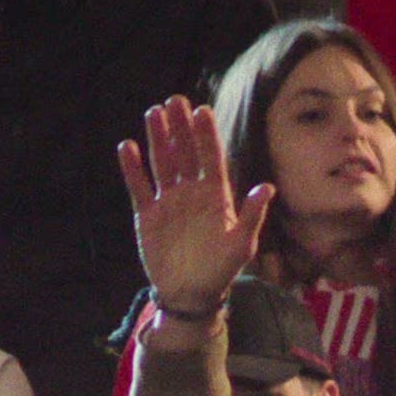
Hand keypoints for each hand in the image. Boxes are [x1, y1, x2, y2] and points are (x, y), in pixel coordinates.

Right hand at [115, 95, 273, 315]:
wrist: (190, 294)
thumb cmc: (221, 269)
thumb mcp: (242, 244)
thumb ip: (252, 215)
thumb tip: (268, 187)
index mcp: (216, 195)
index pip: (211, 158)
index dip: (207, 136)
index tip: (202, 111)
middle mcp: (192, 192)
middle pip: (185, 153)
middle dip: (181, 127)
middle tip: (175, 101)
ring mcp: (169, 200)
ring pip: (162, 162)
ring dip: (157, 138)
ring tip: (154, 113)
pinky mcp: (147, 213)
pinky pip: (139, 186)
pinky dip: (132, 168)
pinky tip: (127, 147)